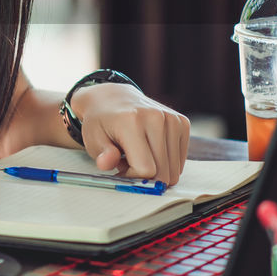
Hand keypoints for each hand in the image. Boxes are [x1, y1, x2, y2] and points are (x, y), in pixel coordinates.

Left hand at [72, 83, 189, 185]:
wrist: (114, 98)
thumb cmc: (102, 122)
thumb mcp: (93, 139)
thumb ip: (102, 155)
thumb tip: (105, 163)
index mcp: (132, 121)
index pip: (146, 169)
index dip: (133, 177)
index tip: (121, 168)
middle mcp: (156, 117)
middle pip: (163, 172)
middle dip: (145, 176)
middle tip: (128, 162)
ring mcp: (172, 119)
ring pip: (173, 170)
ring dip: (156, 169)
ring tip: (138, 154)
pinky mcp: (182, 123)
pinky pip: (179, 160)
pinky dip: (166, 162)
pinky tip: (150, 149)